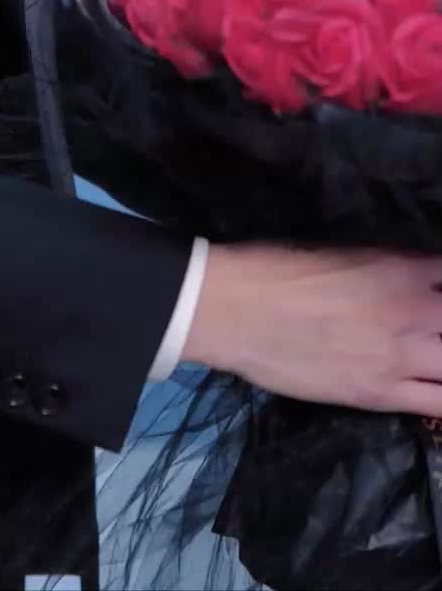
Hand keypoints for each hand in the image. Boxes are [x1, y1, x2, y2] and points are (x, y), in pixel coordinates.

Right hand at [182, 243, 441, 414]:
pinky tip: (433, 387)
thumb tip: (413, 280)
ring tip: (431, 356)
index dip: (441, 285)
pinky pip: (437, 405)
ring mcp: (400, 357)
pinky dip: (441, 398)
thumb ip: (390, 267)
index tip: (433, 292)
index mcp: (400, 267)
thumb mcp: (343, 251)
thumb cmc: (278, 268)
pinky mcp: (381, 395)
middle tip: (430, 327)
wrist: (234, 310)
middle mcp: (412, 311)